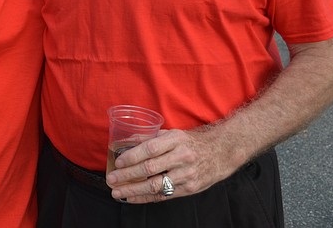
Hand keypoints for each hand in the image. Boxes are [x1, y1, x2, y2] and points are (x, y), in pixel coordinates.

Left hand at [105, 129, 238, 202]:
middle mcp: (181, 157)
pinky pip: (163, 195)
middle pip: (150, 168)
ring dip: (133, 190)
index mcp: (175, 140)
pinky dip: (145, 198)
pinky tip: (132, 198)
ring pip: (155, 185)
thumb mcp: (172, 134)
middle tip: (112, 179)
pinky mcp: (189, 188)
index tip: (118, 162)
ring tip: (118, 192)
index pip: (149, 149)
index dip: (131, 156)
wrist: (220, 153)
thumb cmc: (191, 142)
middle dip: (128, 175)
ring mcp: (186, 174)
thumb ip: (149, 138)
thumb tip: (125, 141)